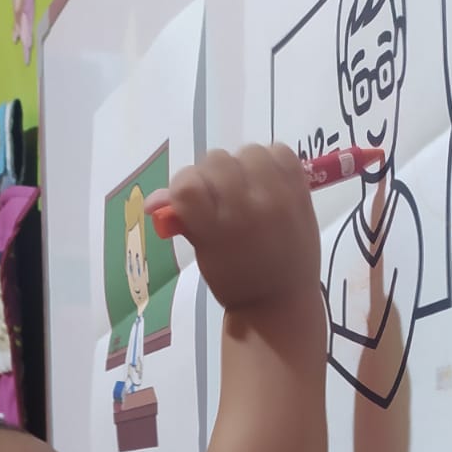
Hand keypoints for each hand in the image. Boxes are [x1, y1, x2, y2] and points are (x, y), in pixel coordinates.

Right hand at [146, 144, 320, 313]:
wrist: (282, 301)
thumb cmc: (234, 280)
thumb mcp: (203, 252)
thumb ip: (181, 219)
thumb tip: (152, 202)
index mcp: (217, 229)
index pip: (187, 184)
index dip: (182, 187)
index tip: (189, 201)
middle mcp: (247, 207)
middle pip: (215, 160)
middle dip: (211, 176)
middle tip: (219, 198)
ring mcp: (277, 196)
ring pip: (246, 151)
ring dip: (241, 167)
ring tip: (245, 191)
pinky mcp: (300, 189)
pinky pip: (279, 150)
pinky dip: (269, 162)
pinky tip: (266, 183)